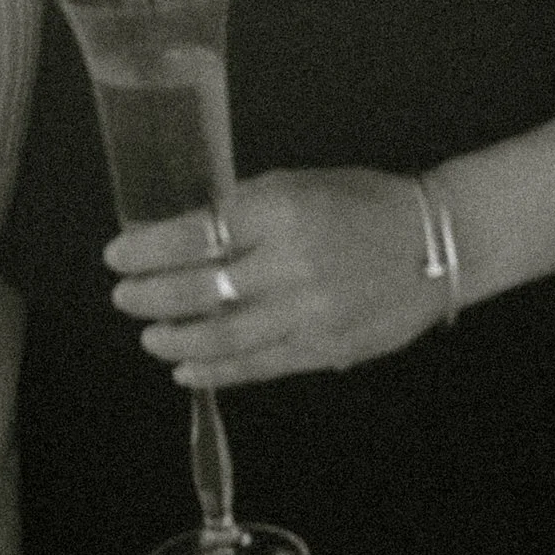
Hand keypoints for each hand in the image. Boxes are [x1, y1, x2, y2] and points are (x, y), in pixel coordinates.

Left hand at [107, 169, 443, 386]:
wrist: (436, 243)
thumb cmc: (362, 204)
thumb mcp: (299, 185)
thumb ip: (245, 211)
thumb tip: (184, 236)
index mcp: (281, 211)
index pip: (195, 234)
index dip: (148, 249)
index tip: (118, 255)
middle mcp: (290, 264)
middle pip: (200, 288)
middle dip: (150, 295)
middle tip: (123, 296)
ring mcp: (308, 313)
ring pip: (223, 335)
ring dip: (175, 338)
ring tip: (148, 335)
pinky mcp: (323, 350)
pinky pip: (257, 365)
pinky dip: (216, 369)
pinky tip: (186, 367)